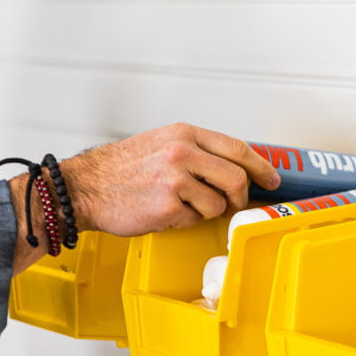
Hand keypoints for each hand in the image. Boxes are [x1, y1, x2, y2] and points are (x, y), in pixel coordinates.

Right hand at [9, 123, 280, 273]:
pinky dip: (183, 222)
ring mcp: (177, 178)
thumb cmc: (119, 170)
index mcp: (184, 134)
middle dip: (239, 196)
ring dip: (204, 211)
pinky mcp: (168, 205)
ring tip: (178, 205)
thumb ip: (197, 152)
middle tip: (231, 203)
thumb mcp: (161, 144)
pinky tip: (163, 212)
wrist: (84, 187)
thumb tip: (232, 170)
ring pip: (218, 204)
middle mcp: (183, 152)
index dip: (261, 166)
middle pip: (237, 178)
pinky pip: (195, 220)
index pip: (238, 148)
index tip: (271, 179)